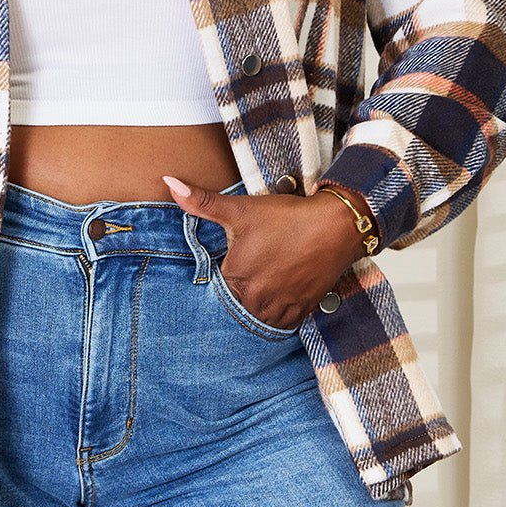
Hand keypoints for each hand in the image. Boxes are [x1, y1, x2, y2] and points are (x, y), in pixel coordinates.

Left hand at [163, 176, 369, 330]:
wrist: (336, 225)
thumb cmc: (286, 217)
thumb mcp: (239, 208)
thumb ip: (200, 201)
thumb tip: (169, 183)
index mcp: (235, 280)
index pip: (214, 292)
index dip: (221, 278)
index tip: (231, 267)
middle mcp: (256, 301)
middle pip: (237, 307)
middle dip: (239, 293)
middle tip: (251, 273)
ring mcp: (281, 308)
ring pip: (259, 317)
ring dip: (258, 306)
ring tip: (263, 285)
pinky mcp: (303, 310)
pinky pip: (284, 323)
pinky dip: (279, 313)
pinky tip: (279, 294)